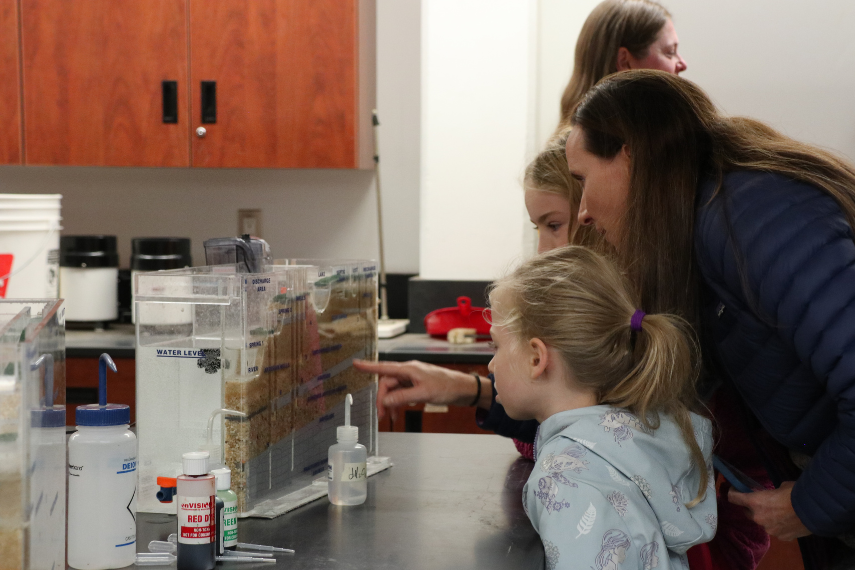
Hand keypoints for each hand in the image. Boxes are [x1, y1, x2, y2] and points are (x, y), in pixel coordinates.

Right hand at [352, 359, 483, 420]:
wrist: (463, 389)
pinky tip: (399, 412)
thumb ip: (403, 397)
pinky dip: (399, 403)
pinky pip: (402, 393)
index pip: (384, 367)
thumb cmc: (447, 386)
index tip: (355, 364)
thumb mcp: (423, 393)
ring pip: (394, 389)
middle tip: (382, 415)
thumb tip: (386, 400)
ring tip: (390, 417)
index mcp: (409, 369)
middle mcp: (409, 371)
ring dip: (390, 403)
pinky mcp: (418, 385)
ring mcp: (413, 378)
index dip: (368, 367)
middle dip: (382, 399)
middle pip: (387, 383)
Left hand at [727, 481, 810, 540]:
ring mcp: (769, 530)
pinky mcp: (781, 537)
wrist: (816, 510)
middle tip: (762, 502)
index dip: (732, 493)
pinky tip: (788, 521)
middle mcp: (758, 518)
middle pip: (748, 512)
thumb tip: (772, 495)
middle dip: (752, 507)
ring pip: (762, 523)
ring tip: (779, 512)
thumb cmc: (796, 493)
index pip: (733, 498)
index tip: (734, 490)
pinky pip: (776, 530)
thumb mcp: (780, 487)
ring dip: (766, 518)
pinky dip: (779, 526)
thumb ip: (770, 493)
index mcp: (754, 502)